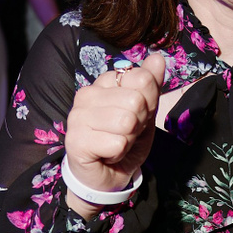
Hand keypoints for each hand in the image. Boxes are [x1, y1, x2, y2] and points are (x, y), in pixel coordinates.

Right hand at [64, 53, 167, 195]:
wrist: (107, 175)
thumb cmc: (123, 139)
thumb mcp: (145, 110)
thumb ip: (151, 84)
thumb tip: (157, 57)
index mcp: (103, 83)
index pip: (142, 79)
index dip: (148, 103)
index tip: (135, 117)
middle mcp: (87, 94)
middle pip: (136, 101)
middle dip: (139, 123)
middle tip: (125, 133)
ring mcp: (78, 116)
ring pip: (127, 122)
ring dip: (129, 139)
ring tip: (115, 142)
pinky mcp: (76, 140)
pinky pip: (117, 143)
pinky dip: (119, 153)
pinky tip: (106, 154)